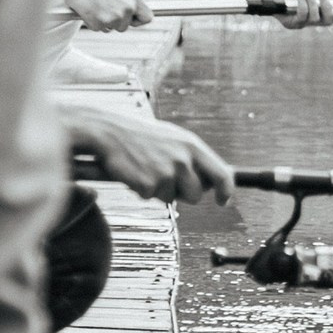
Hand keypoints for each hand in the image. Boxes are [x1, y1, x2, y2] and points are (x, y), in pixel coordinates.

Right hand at [60, 104, 233, 204]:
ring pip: (172, 199)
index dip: (225, 191)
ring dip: (160, 191)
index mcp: (193, 146)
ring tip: (146, 170)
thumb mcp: (174, 139)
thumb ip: (194, 158)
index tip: (223, 201)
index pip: (222, 174)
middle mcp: (183, 159)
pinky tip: (134, 172)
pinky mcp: (148, 184)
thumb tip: (212, 181)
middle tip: (165, 178)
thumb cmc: (140, 136)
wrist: (107, 131)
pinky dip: (141, 190)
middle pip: (196, 195)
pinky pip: (150, 198)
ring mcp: (166, 172)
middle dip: (183, 193)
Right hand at [65, 0, 154, 31]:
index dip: (138, 21)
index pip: (147, 18)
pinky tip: (88, 11)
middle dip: (115, 22)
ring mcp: (115, 17)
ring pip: (112, 29)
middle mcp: (128, 8)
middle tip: (103, 8)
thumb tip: (135, 15)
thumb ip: (130, 3)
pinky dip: (92, 23)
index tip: (130, 20)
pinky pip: (98, 29)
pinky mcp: (101, 22)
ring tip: (96, 8)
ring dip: (103, 22)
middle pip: (125, 27)